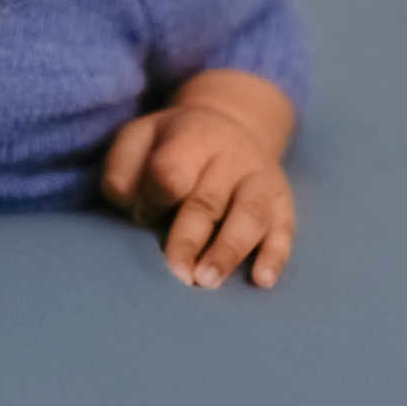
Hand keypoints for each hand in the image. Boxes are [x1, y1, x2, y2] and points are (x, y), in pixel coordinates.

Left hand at [101, 104, 295, 289]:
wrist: (233, 125)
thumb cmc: (175, 143)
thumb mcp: (141, 137)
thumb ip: (122, 167)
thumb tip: (128, 204)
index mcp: (193, 137)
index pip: (171, 172)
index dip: (153, 199)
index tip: (142, 216)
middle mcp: (231, 157)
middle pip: (207, 201)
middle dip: (189, 239)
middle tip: (177, 273)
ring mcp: (260, 180)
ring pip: (249, 216)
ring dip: (228, 251)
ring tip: (208, 280)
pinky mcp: (282, 203)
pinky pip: (284, 229)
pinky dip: (275, 256)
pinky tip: (262, 280)